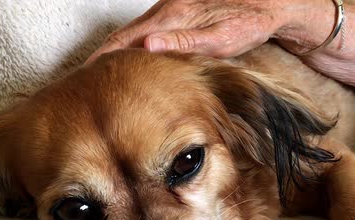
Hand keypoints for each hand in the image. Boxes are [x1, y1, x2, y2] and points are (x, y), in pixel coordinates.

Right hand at [85, 0, 304, 63]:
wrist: (270, 2)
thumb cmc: (248, 23)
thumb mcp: (220, 38)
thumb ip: (185, 43)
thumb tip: (149, 47)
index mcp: (172, 16)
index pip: (126, 39)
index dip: (104, 57)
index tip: (86, 75)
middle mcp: (167, 9)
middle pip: (124, 34)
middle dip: (102, 55)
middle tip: (84, 78)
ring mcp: (170, 8)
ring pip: (133, 31)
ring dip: (114, 50)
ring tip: (100, 72)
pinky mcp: (177, 11)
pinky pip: (145, 28)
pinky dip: (130, 44)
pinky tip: (130, 56)